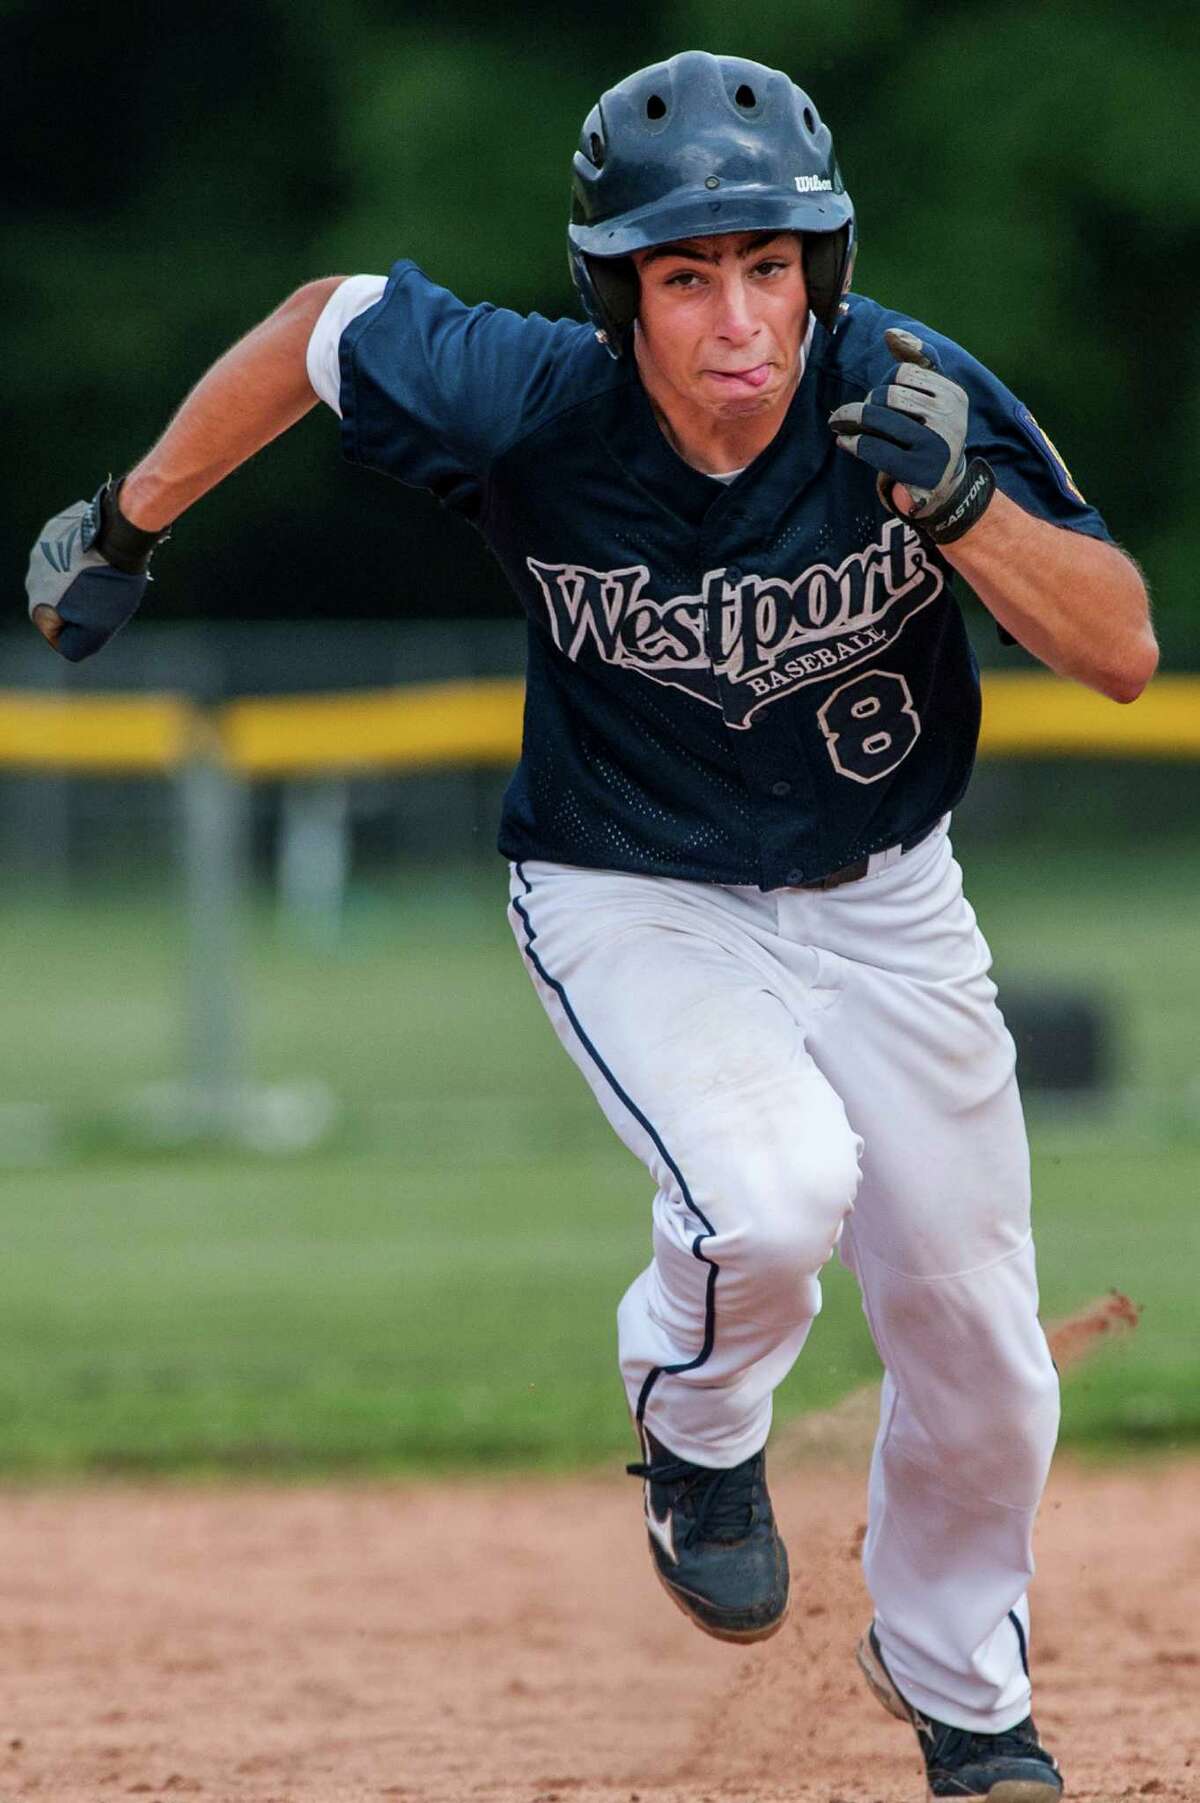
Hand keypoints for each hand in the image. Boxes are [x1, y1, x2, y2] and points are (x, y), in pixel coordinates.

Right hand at [26, 482, 164, 661]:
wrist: (119, 535)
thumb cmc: (112, 584)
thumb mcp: (101, 627)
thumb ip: (79, 645)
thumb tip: (68, 647)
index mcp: (39, 606)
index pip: (58, 634)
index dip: (84, 631)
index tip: (103, 617)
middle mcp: (32, 579)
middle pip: (58, 603)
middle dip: (80, 604)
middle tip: (106, 595)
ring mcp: (40, 552)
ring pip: (61, 575)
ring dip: (79, 579)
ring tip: (104, 574)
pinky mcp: (53, 530)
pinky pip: (65, 550)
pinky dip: (79, 556)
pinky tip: (99, 554)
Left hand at [828, 329, 995, 543]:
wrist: (942, 489)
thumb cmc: (928, 437)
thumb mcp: (931, 400)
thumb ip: (916, 364)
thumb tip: (891, 334)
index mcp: (953, 393)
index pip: (903, 372)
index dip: (885, 384)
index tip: (880, 401)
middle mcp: (949, 415)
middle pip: (888, 393)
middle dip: (867, 404)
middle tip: (855, 417)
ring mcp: (935, 443)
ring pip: (878, 416)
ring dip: (851, 420)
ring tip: (839, 424)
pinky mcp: (918, 470)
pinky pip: (873, 447)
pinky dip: (853, 443)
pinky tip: (844, 443)